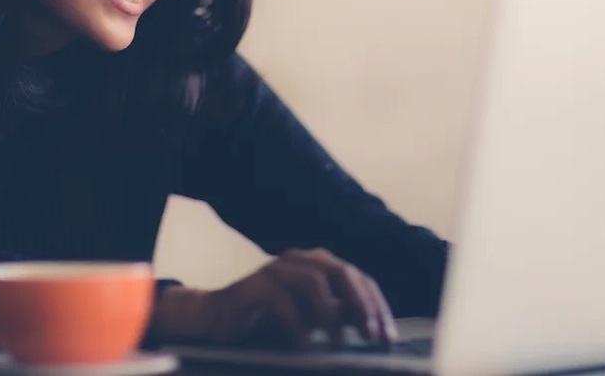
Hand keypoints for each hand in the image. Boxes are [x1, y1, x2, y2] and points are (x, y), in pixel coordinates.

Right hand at [153, 248, 397, 348]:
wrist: (216, 320)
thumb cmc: (268, 321)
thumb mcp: (311, 319)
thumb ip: (339, 316)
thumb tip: (375, 329)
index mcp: (317, 264)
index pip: (357, 278)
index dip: (377, 306)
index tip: (388, 337)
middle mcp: (299, 260)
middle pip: (341, 272)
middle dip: (361, 305)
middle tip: (371, 336)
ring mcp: (275, 269)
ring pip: (313, 281)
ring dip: (331, 315)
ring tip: (339, 344)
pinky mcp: (253, 285)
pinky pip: (281, 299)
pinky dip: (296, 323)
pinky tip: (305, 345)